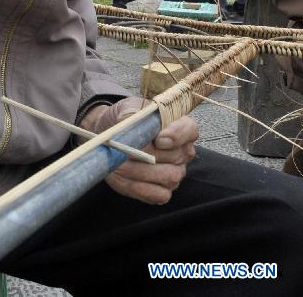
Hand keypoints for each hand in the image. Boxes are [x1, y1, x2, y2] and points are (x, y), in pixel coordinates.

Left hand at [79, 97, 197, 203]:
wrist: (113, 137)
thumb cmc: (125, 120)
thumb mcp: (127, 108)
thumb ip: (134, 113)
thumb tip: (136, 124)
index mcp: (179, 126)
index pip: (190, 130)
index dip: (176, 135)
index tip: (158, 139)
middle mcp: (182, 151)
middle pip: (176, 157)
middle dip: (148, 154)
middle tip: (126, 150)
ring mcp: (175, 172)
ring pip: (169, 177)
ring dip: (141, 171)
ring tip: (121, 163)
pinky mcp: (162, 190)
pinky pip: (159, 195)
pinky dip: (140, 188)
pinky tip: (125, 178)